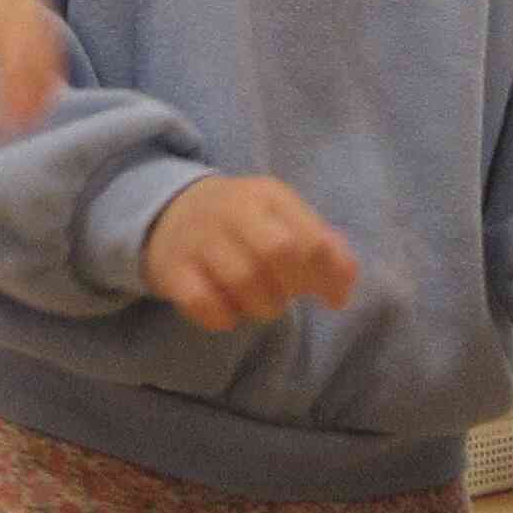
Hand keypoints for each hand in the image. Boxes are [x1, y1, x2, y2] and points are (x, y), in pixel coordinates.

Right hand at [141, 174, 360, 331]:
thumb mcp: (282, 217)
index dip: (329, 276)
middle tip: (287, 294)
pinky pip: (203, 302)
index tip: (332, 298)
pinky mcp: (171, 268)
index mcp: (266, 196)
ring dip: (261, 305)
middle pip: (277, 251)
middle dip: (292, 285)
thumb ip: (321, 244)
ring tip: (259, 301)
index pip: (311, 238)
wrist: (169, 210)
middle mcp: (230, 210)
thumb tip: (343, 285)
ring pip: (242, 281)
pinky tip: (227, 310)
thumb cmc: (243, 222)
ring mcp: (197, 238)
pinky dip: (223, 316)